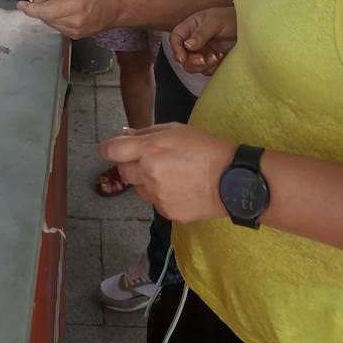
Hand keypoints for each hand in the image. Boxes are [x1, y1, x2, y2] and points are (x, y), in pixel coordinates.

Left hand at [17, 0, 121, 37]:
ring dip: (47, 10)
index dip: (30, 9)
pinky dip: (55, 16)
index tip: (21, 4)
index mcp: (74, 7)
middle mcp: (73, 23)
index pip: (44, 12)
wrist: (116, 7)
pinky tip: (63, 7)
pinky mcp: (74, 36)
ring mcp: (74, 32)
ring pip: (49, 21)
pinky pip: (56, 26)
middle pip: (44, 16)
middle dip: (40, 3)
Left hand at [99, 122, 237, 223]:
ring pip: (139, 189)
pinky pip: (155, 203)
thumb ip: (146, 133)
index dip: (109, 149)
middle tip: (153, 161)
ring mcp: (157, 195)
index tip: (113, 149)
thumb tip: (124, 135)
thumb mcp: (176, 130)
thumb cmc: (206, 149)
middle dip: (132, 165)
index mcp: (149, 149)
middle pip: (123, 172)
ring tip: (173, 175)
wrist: (233, 179)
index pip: (111, 150)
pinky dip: (163, 196)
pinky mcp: (167, 212)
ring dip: (148, 182)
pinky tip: (182, 188)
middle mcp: (149, 173)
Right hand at [168, 6, 237, 75]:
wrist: (253, 28)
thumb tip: (187, 45)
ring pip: (193, 66)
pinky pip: (206, 71)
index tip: (182, 57)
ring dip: (203, 65)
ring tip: (216, 57)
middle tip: (203, 59)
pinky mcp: (213, 62)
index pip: (176, 39)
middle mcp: (195, 41)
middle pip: (182, 56)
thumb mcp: (215, 22)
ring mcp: (204, 52)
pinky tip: (222, 57)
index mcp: (191, 27)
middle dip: (191, 61)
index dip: (176, 48)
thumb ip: (201, 34)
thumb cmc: (232, 18)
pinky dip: (212, 68)